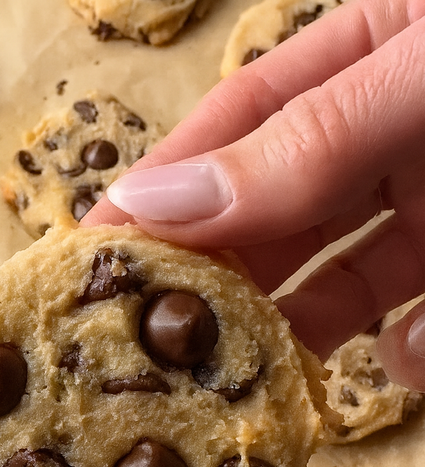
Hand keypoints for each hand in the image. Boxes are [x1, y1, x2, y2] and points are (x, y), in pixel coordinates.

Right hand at [84, 0, 424, 391]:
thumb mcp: (413, 84)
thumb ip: (302, 144)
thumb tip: (159, 203)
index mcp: (352, 62)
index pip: (233, 129)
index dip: (165, 193)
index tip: (96, 256)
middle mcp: (378, 138)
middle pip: (271, 220)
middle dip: (221, 283)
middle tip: (163, 348)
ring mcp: (424, 203)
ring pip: (338, 282)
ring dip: (303, 335)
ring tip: (268, 381)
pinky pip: (412, 318)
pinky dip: (408, 347)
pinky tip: (408, 350)